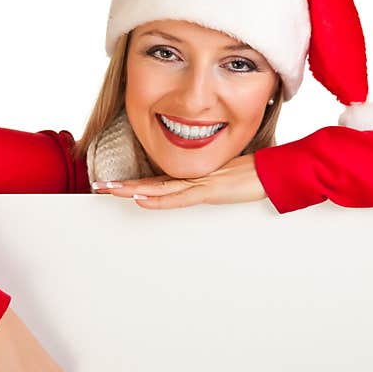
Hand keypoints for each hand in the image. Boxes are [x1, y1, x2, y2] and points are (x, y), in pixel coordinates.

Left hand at [94, 153, 266, 208]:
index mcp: (193, 179)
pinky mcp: (208, 190)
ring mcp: (199, 183)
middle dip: (123, 186)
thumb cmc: (254, 177)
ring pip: (158, 188)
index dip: (134, 184)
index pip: (157, 183)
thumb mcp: (225, 184)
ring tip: (109, 190)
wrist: (273, 172)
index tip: (114, 186)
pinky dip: (158, 199)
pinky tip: (141, 199)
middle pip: (150, 184)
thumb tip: (202, 192)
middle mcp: (191, 179)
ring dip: (132, 190)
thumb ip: (210, 186)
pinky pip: (178, 197)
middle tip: (99, 186)